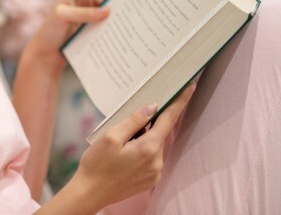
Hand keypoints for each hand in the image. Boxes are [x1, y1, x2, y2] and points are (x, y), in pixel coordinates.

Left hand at [23, 0, 135, 70]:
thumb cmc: (50, 31)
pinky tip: (129, 34)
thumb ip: (83, 14)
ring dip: (122, 16)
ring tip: (139, 20)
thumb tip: (108, 11)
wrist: (46, 54)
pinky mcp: (94, 29)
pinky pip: (109, 26)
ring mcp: (92, 15)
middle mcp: (87, 0)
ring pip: (112, 12)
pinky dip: (117, 29)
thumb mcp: (63, 18)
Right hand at [68, 83, 195, 209]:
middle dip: (148, 123)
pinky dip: (141, 150)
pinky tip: (124, 154)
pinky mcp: (149, 180)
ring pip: (154, 145)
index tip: (190, 87)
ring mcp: (154, 173)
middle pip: (159, 132)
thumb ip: (134, 120)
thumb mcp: (111, 136)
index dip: (179, 102)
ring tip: (120, 144)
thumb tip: (152, 107)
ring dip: (143, 138)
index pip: (169, 119)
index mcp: (148, 148)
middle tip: (128, 123)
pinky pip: (150, 158)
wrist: (89, 193)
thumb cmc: (96, 164)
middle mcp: (157, 162)